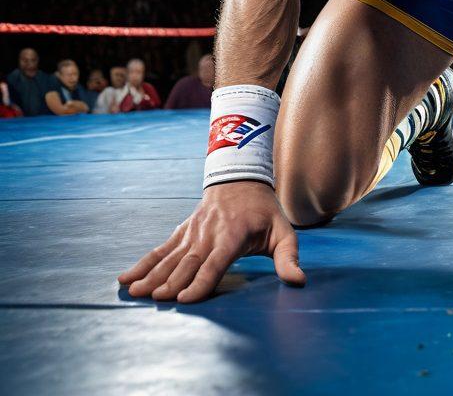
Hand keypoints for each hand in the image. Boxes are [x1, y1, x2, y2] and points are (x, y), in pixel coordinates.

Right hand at [118, 180, 304, 302]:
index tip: (186, 300)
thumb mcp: (284, 231)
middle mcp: (209, 234)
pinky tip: (125, 278)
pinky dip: (143, 263)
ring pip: (170, 257)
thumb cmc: (264, 212)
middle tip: (157, 300)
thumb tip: (298, 281)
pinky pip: (160, 249)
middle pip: (188, 262)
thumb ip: (289, 258)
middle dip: (172, 282)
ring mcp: (192, 232)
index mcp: (234, 235)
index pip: (216, 262)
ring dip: (152, 275)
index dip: (201, 281)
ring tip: (134, 291)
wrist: (240, 180)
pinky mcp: (181, 232)